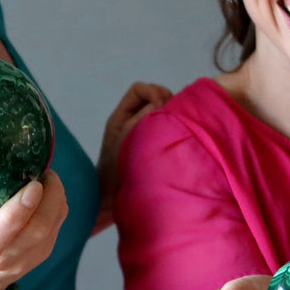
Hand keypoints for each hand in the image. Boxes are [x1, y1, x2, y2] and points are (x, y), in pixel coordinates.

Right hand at [0, 156, 67, 289]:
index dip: (18, 215)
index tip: (32, 186)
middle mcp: (3, 261)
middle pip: (37, 232)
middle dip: (49, 198)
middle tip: (42, 168)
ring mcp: (26, 261)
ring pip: (53, 228)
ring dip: (56, 198)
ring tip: (45, 170)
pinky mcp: (41, 255)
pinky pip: (58, 226)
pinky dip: (58, 204)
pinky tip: (48, 184)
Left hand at [96, 81, 171, 226]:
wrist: (111, 200)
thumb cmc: (115, 170)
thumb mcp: (126, 137)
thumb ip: (143, 116)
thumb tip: (162, 102)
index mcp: (121, 116)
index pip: (140, 89)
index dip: (153, 92)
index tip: (160, 108)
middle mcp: (132, 122)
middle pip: (154, 97)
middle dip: (166, 102)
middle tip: (172, 118)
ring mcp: (143, 134)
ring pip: (163, 113)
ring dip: (171, 116)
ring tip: (175, 129)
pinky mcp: (154, 147)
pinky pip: (167, 129)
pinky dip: (174, 129)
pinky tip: (178, 138)